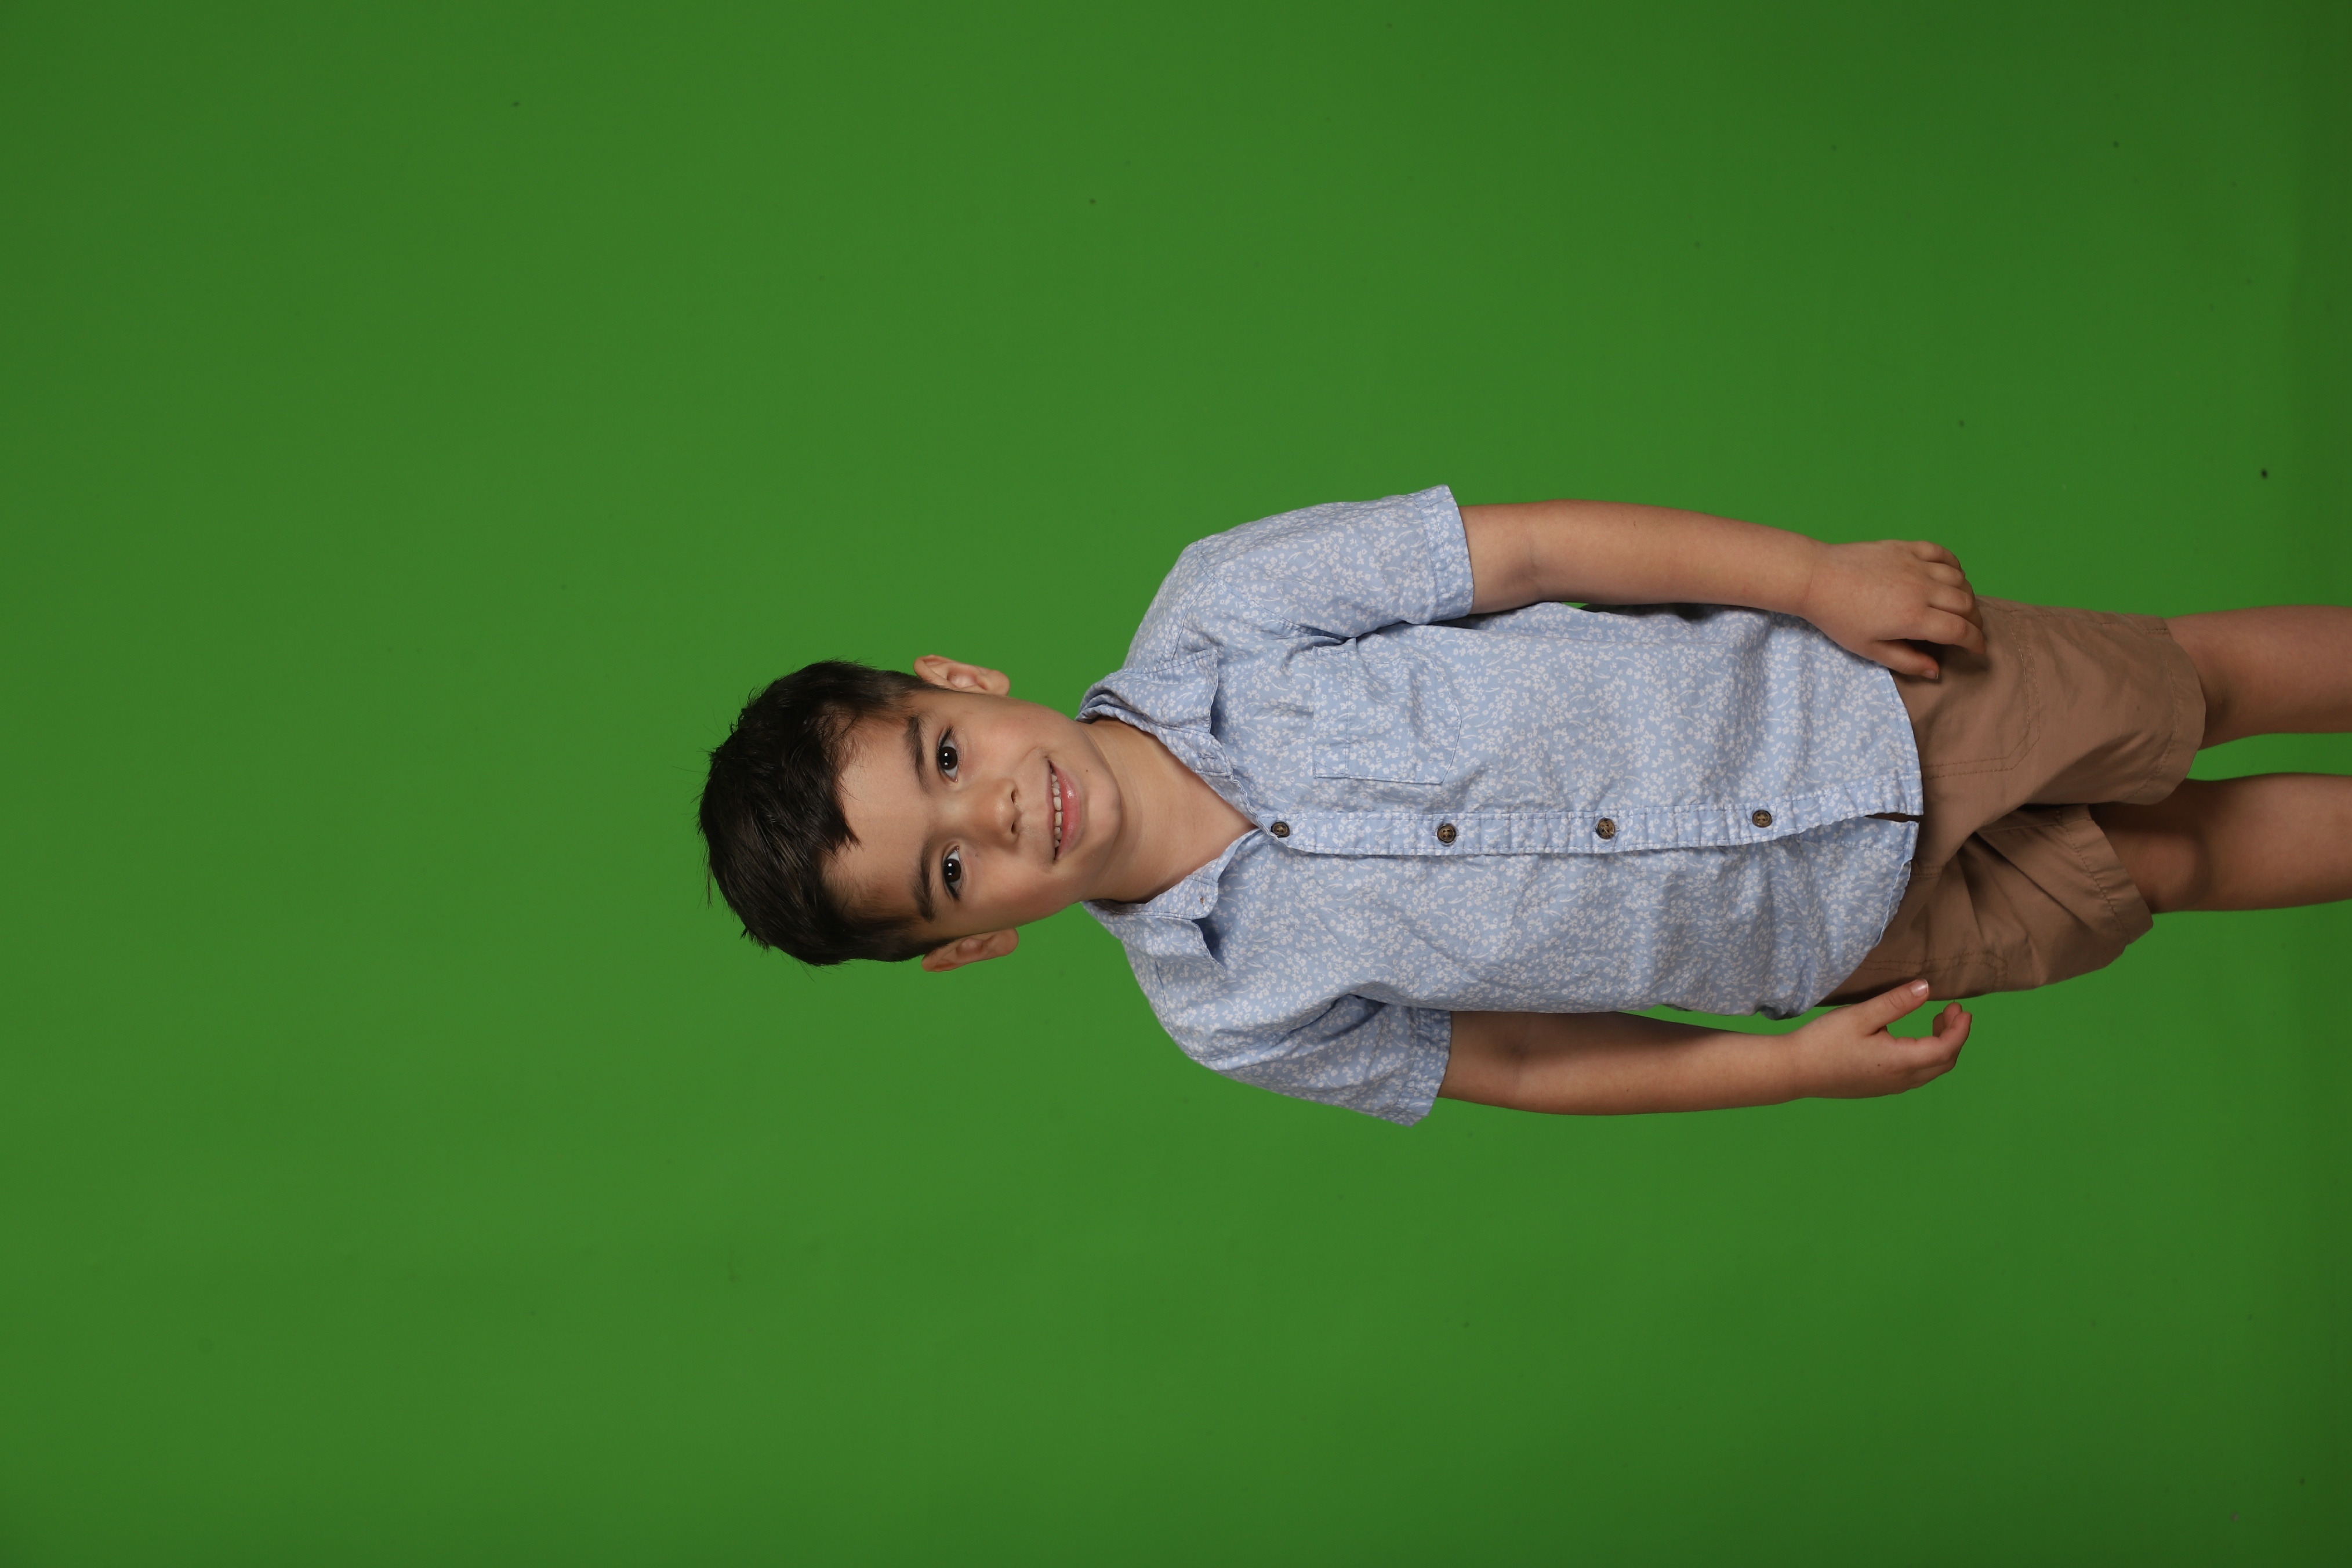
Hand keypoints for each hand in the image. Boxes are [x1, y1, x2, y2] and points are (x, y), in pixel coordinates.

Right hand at [1789, 980, 1971, 1098]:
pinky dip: (1925, 1056)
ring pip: (1930, 1070)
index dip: (1960, 1029)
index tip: (1963, 1009)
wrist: (1794, 1071)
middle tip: (1952, 1011)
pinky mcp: (1878, 1087)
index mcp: (1901, 1062)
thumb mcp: (1860, 1016)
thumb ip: (1896, 1002)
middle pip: (1944, 1063)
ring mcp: (1889, 1087)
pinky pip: (1915, 1074)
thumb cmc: (1824, 1041)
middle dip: (1954, 1036)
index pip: (1946, 1048)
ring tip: (1935, 1021)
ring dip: (1941, 1047)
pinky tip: (1910, 1039)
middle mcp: (1900, 1080)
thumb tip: (1927, 988)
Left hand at [1799, 540, 1985, 678]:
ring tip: (1961, 607)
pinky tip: (1951, 575)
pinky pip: (1942, 553)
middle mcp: (1921, 589)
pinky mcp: (1905, 548)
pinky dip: (1954, 565)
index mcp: (1913, 618)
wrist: (1816, 578)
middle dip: (1975, 620)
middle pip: (1966, 604)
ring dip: (1966, 594)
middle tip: (1969, 630)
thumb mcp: (1869, 649)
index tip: (1978, 649)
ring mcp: (1914, 565)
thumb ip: (1906, 661)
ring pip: (1958, 578)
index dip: (1975, 641)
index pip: (1960, 630)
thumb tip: (1935, 670)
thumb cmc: (1838, 618)